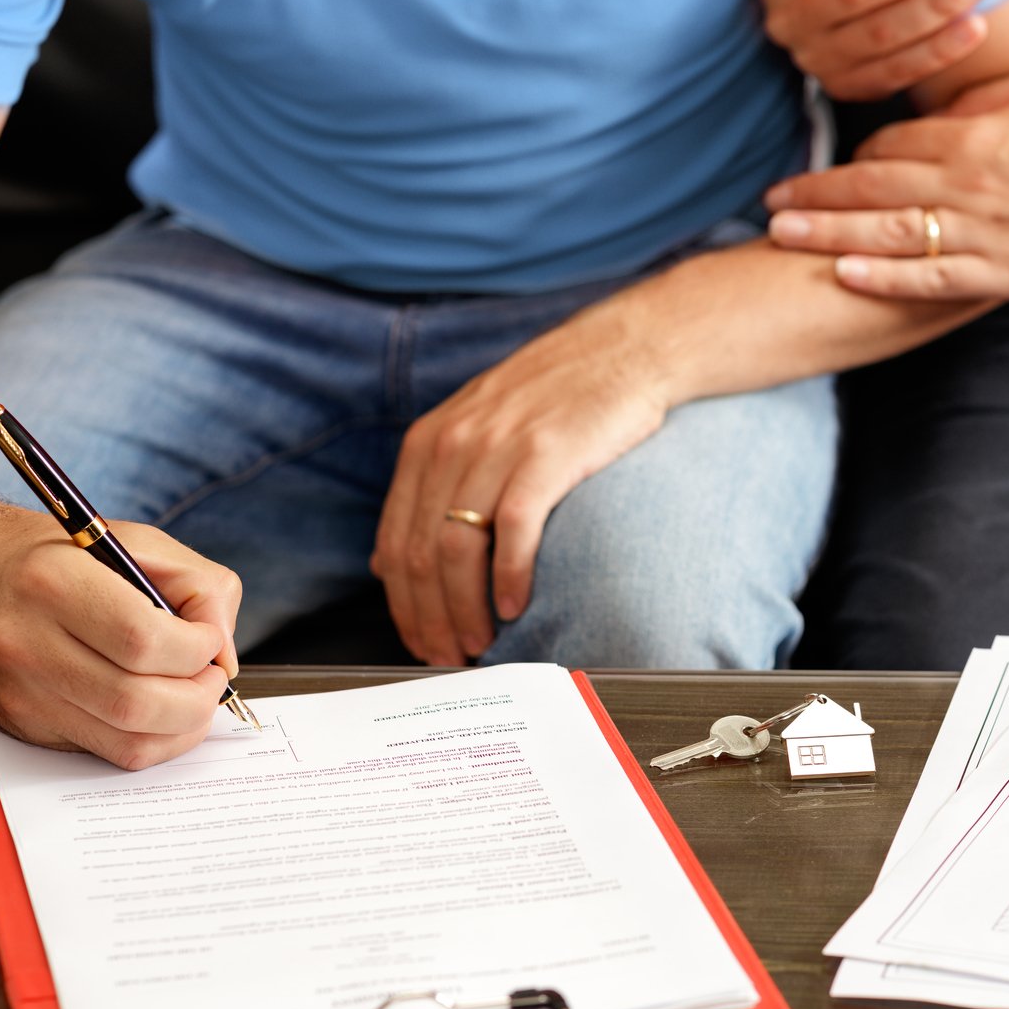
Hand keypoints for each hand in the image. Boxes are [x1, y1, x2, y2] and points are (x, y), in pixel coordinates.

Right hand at [0, 501, 242, 770]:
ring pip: (126, 742)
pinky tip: (159, 709)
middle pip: (138, 703)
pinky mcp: (21, 725)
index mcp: (51, 584)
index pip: (144, 641)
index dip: (198, 649)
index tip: (211, 640)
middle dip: (199, 697)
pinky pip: (104, 751)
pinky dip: (149, 738)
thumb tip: (225, 652)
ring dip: (182, 727)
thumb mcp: (132, 540)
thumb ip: (200, 586)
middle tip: (212, 676)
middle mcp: (25, 644)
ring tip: (193, 693)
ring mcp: (19, 694)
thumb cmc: (50, 552)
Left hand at [372, 316, 671, 665]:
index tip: (421, 641)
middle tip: (450, 657)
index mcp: (427, 444)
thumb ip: (431, 487)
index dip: (404, 607)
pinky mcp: (545, 456)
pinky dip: (510, 578)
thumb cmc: (554, 397)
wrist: (621, 351)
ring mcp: (497, 450)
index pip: (394, 545)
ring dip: (466, 609)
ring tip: (482, 641)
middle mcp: (452, 445)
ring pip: (458, 551)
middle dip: (431, 619)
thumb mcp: (473, 428)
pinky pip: (513, 532)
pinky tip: (517, 604)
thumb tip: (387, 558)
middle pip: (420, 556)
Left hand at [765, 64, 1008, 300]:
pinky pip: (931, 278)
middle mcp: (967, 184)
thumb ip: (986, 98)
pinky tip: (844, 275)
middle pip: (871, 184)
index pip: (893, 143)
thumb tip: (945, 106)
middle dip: (815, 193)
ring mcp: (983, 232)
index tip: (833, 165)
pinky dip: (884, 277)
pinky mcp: (1003, 274)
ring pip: (888, 231)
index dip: (857, 153)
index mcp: (975, 136)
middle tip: (770, 201)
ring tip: (782, 236)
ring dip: (828, 233)